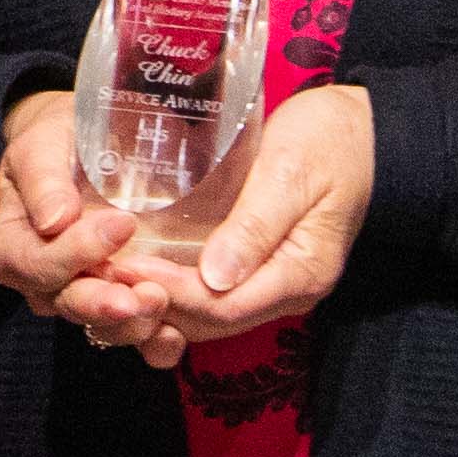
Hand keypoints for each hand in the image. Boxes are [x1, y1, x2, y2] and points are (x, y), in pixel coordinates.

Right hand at [0, 89, 154, 340]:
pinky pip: (131, 335)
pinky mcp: (116, 305)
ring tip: (162, 303)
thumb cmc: (58, 141)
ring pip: (99, 327)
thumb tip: (54, 220)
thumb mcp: (41, 145)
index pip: (34, 264)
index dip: (74, 253)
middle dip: (103, 304)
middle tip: (143, 294)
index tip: (122, 225)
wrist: (84, 147)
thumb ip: (42, 179)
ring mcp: (80, 296)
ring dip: (131, 325)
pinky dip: (153, 344)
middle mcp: (41, 281)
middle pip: (66, 304)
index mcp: (11, 246)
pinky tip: (174, 336)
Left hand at [98, 85, 371, 369]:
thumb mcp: (291, 173)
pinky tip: (134, 268)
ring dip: (154, 303)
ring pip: (201, 317)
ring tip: (104, 276)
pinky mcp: (254, 271)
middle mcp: (284, 293)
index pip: (221, 307)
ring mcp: (269, 286)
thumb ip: (256, 225)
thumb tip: (214, 277)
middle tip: (96, 274)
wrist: (361, 133)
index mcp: (299, 274)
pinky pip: (206, 296)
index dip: (167, 293)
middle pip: (206, 323)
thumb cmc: (329, 142)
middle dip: (151, 304)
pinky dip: (169, 288)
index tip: (120, 266)